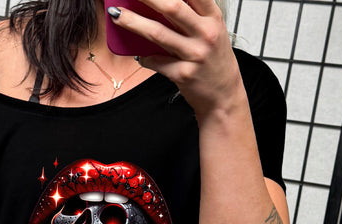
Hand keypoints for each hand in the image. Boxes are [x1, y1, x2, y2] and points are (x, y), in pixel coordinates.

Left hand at [108, 0, 243, 117]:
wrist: (224, 96)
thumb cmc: (215, 62)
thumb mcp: (211, 33)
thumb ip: (191, 18)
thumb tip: (158, 7)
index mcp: (213, 18)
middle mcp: (205, 34)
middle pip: (172, 7)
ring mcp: (194, 55)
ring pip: (158, 34)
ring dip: (133, 23)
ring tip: (117, 15)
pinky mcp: (183, 74)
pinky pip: (155, 62)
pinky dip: (143, 57)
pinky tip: (139, 55)